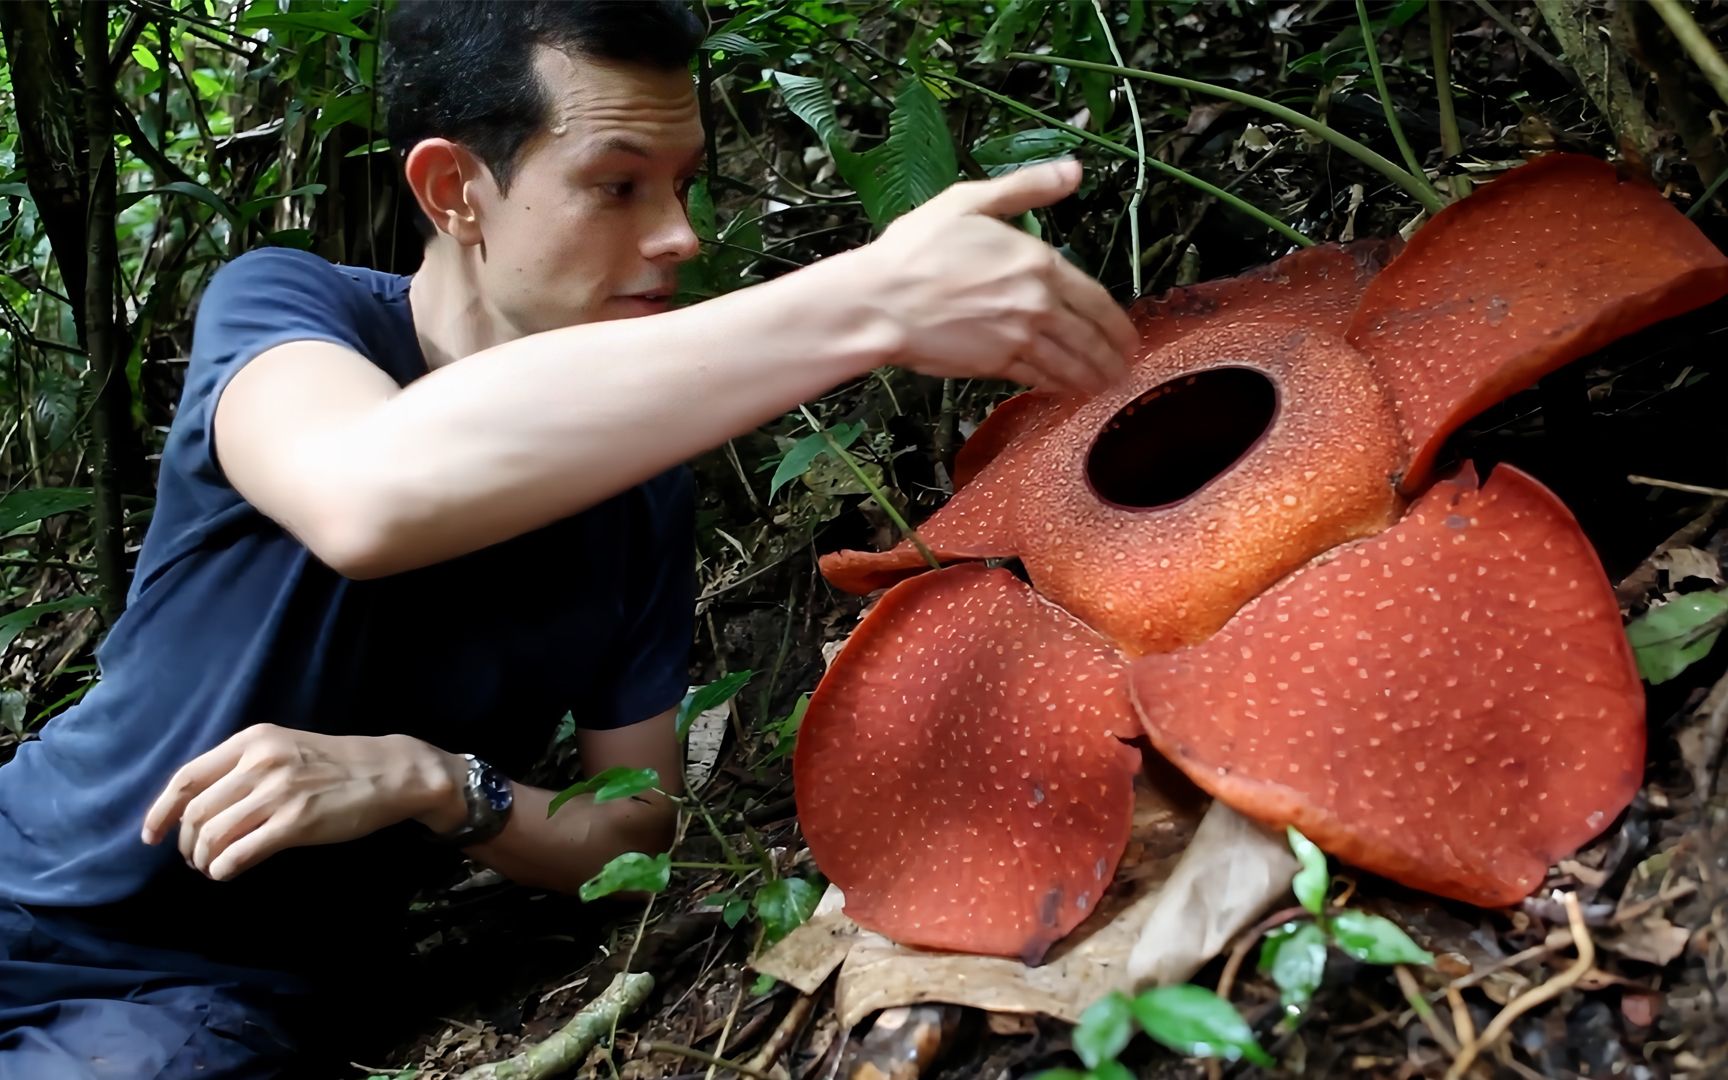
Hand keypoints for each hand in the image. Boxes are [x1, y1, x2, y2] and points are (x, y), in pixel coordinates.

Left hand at [140, 724, 462, 880]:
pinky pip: (240, 852)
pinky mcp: (297, 822)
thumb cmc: (336, 763)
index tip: (151, 836)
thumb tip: (199, 805)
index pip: (186, 778)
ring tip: (211, 867)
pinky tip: (227, 873)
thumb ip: (244, 767)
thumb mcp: (284, 748)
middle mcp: (260, 763)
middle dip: (186, 844)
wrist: (390, 772)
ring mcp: (279, 793)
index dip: (160, 811)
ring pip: (213, 835)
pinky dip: (224, 869)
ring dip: (203, 859)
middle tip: (193, 858)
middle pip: (196, 812)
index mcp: (253, 740)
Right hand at [852, 158, 1139, 394]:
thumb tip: (1074, 171)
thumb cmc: (916, 250)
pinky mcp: (995, 365)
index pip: (1095, 299)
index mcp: (1037, 263)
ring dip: (1093, 378)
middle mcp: (1037, 305)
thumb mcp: (969, 201)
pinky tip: (1064, 389)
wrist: (880, 301)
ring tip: (1106, 385)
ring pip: (1070, 365)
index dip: (1118, 323)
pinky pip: (1038, 379)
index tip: (1129, 336)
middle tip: (1125, 368)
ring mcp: (1018, 339)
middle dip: (1113, 357)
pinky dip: (1057, 386)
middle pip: (1091, 339)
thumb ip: (1026, 188)